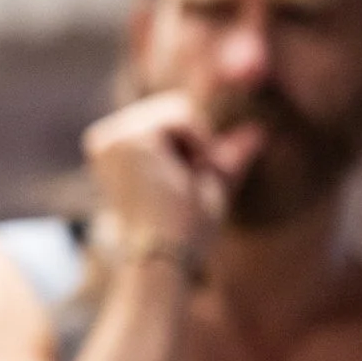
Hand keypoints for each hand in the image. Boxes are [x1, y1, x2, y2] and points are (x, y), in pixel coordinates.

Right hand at [83, 92, 264, 256]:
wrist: (166, 253)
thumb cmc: (183, 230)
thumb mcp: (207, 185)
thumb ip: (225, 154)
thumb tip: (258, 131)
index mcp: (110, 148)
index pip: (166, 118)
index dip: (191, 148)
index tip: (179, 186)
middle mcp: (103, 138)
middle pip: (173, 107)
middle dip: (194, 143)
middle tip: (183, 186)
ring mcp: (111, 136)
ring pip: (180, 110)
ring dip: (196, 147)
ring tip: (180, 183)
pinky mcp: (128, 139)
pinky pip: (184, 118)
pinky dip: (197, 146)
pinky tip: (182, 176)